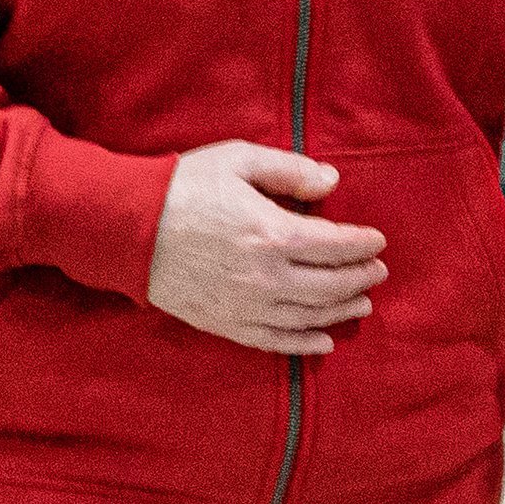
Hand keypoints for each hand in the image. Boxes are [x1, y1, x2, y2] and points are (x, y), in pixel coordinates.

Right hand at [146, 141, 387, 353]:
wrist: (126, 226)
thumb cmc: (181, 186)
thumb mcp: (236, 160)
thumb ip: (287, 169)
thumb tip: (331, 181)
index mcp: (272, 233)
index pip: (336, 245)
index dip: (363, 244)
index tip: (378, 240)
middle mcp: (267, 276)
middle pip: (330, 285)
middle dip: (360, 277)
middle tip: (378, 271)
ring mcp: (247, 305)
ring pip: (310, 316)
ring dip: (342, 310)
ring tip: (362, 303)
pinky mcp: (226, 323)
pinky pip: (275, 340)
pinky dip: (305, 343)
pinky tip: (324, 340)